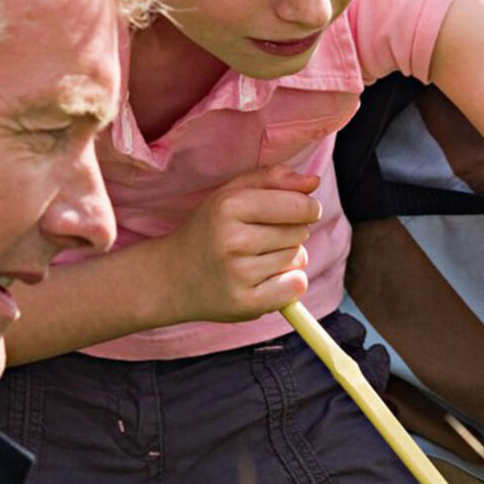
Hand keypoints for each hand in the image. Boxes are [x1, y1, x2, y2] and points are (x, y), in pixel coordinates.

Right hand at [160, 165, 320, 323]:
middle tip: (263, 239)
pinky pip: (296, 287)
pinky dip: (289, 284)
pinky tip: (265, 280)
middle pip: (300, 233)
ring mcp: (238, 274)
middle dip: (291, 233)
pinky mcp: (245, 303)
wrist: (170, 277)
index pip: (299, 206)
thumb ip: (272, 180)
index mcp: (230, 206)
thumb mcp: (230, 195)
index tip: (301, 212)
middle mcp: (233, 240)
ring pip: (298, 259)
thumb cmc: (208, 230)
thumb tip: (313, 181)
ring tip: (257, 259)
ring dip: (287, 259)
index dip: (308, 208)